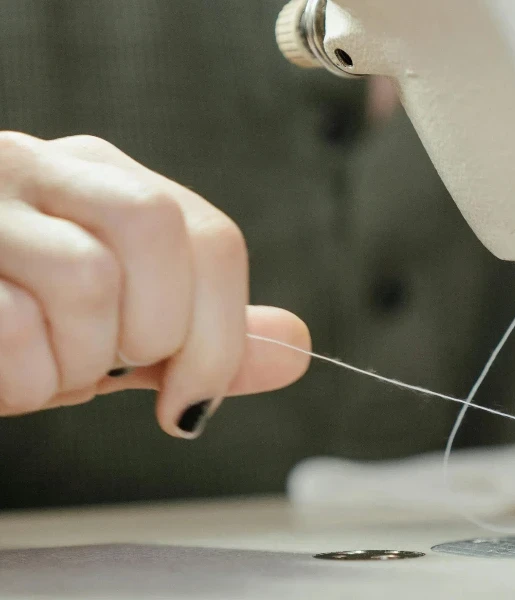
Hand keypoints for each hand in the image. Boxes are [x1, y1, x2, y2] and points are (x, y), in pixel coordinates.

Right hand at [0, 132, 310, 436]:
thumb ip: (205, 338)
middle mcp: (46, 169)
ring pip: (87, 277)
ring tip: (46, 365)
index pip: (211, 237)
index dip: (222, 333)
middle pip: (160, 233)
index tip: (193, 398)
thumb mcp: (121, 333)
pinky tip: (8, 372)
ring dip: (78, 361)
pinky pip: (11, 324)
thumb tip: (297, 347)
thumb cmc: (20, 324)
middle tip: (108, 364)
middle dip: (154, 333)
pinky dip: (24, 379)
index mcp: (108, 181)